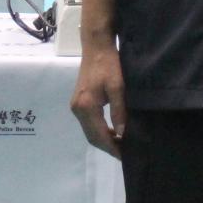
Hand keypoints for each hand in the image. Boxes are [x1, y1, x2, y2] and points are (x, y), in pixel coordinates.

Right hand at [69, 43, 126, 157]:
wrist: (96, 46)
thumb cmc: (109, 64)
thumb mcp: (118, 87)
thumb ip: (119, 111)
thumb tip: (121, 134)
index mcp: (86, 106)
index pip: (99, 135)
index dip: (112, 148)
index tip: (126, 156)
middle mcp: (77, 109)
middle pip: (92, 137)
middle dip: (108, 147)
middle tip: (126, 153)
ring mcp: (76, 106)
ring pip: (90, 132)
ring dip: (104, 140)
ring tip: (121, 144)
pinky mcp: (79, 102)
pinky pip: (89, 124)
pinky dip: (100, 131)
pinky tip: (112, 131)